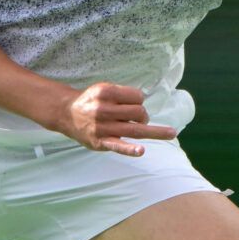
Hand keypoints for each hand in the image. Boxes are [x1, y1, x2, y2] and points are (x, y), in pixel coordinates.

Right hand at [56, 83, 175, 156]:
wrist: (67, 113)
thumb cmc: (91, 101)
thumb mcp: (104, 88)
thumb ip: (123, 94)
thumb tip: (144, 104)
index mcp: (106, 92)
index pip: (137, 96)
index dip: (140, 100)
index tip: (133, 104)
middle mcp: (103, 109)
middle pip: (138, 112)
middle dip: (143, 115)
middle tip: (138, 118)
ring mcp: (102, 127)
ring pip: (134, 129)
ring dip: (154, 131)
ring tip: (171, 133)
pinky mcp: (100, 142)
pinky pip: (118, 146)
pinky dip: (130, 150)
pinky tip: (141, 151)